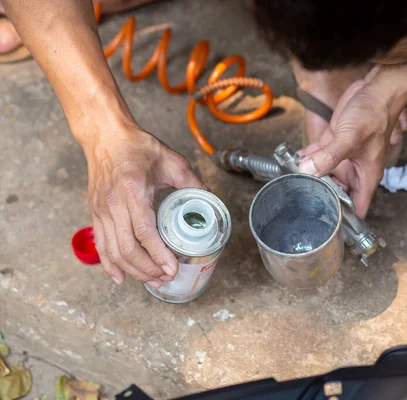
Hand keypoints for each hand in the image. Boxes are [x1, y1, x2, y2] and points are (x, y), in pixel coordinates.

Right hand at [84, 123, 205, 286]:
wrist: (106, 136)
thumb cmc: (138, 146)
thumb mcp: (171, 161)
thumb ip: (192, 182)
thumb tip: (209, 199)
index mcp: (133, 190)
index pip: (145, 232)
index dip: (159, 255)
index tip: (172, 269)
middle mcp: (113, 203)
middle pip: (128, 248)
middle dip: (148, 269)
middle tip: (166, 278)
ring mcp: (100, 210)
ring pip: (113, 251)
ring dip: (133, 270)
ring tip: (152, 280)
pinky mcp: (94, 213)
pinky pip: (100, 245)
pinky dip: (110, 264)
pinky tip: (121, 277)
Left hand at [299, 65, 406, 217]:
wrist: (375, 90)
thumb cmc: (375, 115)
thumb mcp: (351, 138)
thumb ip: (329, 156)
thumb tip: (308, 170)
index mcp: (366, 176)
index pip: (357, 208)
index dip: (345, 220)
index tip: (327, 228)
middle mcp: (354, 170)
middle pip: (336, 194)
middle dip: (320, 198)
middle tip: (298, 203)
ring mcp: (342, 158)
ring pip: (323, 176)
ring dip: (309, 178)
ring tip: (289, 184)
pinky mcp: (332, 144)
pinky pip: (316, 157)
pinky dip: (305, 160)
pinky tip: (290, 162)